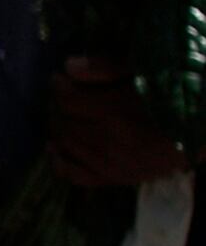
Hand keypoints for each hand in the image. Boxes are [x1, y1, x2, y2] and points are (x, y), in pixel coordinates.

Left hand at [53, 57, 194, 188]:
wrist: (204, 131)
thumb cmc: (175, 96)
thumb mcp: (145, 72)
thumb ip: (105, 67)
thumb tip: (68, 67)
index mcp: (116, 110)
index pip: (67, 99)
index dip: (59, 86)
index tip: (61, 79)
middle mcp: (109, 139)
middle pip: (63, 121)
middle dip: (58, 107)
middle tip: (65, 98)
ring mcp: (112, 162)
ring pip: (66, 145)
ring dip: (59, 129)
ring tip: (64, 117)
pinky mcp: (118, 178)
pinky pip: (76, 176)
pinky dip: (60, 162)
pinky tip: (55, 149)